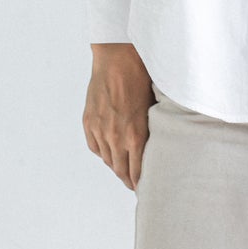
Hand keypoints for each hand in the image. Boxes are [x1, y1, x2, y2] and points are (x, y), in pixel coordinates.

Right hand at [83, 42, 154, 190]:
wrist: (118, 59)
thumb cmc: (142, 78)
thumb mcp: (154, 107)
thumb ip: (152, 129)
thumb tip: (158, 146)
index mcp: (135, 135)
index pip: (136, 171)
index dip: (140, 183)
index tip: (146, 189)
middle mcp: (115, 136)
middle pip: (120, 170)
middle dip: (128, 179)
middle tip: (135, 185)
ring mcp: (100, 129)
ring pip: (107, 159)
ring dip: (116, 167)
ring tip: (124, 171)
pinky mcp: (89, 122)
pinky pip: (95, 146)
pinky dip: (103, 152)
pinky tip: (110, 153)